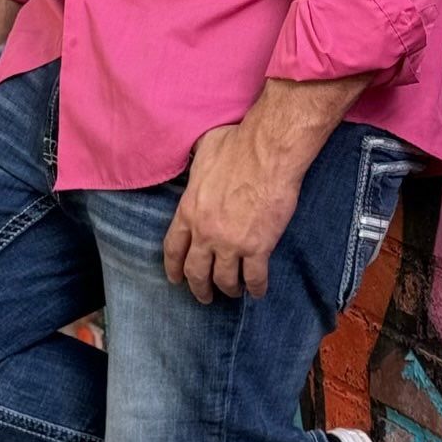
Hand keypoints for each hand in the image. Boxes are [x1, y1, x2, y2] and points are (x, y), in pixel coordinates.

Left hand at [162, 120, 301, 302]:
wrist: (267, 152)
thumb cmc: (236, 145)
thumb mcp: (201, 153)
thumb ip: (194, 167)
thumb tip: (194, 163)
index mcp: (189, 210)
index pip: (173, 249)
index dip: (173, 268)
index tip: (176, 279)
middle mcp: (205, 232)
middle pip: (196, 272)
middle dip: (199, 288)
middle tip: (204, 296)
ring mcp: (231, 243)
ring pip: (225, 280)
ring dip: (228, 289)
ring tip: (233, 292)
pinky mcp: (259, 247)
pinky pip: (255, 278)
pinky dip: (256, 288)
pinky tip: (258, 291)